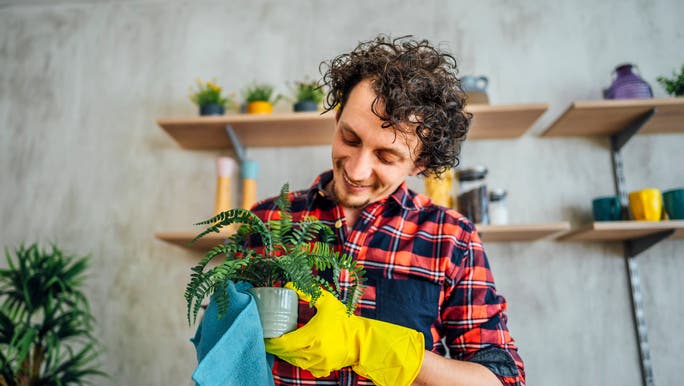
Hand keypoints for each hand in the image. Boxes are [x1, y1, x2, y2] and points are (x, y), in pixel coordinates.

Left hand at [265, 283, 424, 385]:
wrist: (361, 340)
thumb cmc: (344, 320)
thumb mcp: (327, 302)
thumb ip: (307, 292)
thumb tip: (289, 284)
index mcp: (310, 337)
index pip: (282, 343)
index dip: (271, 341)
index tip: (265, 335)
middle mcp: (311, 353)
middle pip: (285, 353)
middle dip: (276, 347)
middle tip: (270, 337)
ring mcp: (317, 363)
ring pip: (293, 361)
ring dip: (286, 353)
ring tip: (281, 343)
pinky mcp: (322, 369)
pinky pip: (304, 366)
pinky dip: (298, 359)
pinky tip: (297, 351)